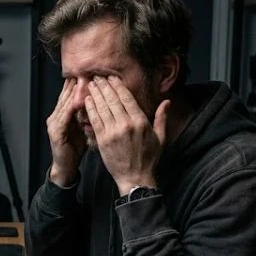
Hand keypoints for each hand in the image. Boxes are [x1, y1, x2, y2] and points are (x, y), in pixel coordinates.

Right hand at [46, 78, 85, 186]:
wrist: (66, 167)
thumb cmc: (75, 149)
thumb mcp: (82, 128)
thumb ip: (87, 115)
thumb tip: (100, 101)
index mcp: (62, 114)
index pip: (70, 94)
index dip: (79, 83)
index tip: (92, 73)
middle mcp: (55, 116)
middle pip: (66, 95)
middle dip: (77, 83)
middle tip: (88, 71)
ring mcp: (54, 123)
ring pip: (65, 103)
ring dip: (74, 92)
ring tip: (84, 81)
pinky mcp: (55, 132)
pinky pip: (65, 117)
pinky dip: (72, 107)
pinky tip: (79, 100)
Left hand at [85, 76, 169, 193]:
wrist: (135, 178)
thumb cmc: (148, 158)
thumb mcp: (160, 138)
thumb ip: (162, 118)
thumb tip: (167, 101)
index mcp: (141, 122)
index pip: (127, 98)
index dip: (118, 86)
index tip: (111, 77)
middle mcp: (126, 124)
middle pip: (112, 100)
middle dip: (104, 86)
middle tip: (97, 77)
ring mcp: (113, 132)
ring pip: (102, 107)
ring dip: (95, 94)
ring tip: (90, 84)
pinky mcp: (102, 140)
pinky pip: (95, 120)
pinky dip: (90, 108)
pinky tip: (87, 100)